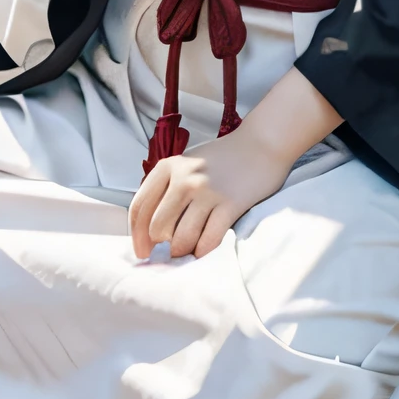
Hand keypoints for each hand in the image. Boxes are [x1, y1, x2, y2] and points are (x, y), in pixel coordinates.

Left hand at [129, 124, 292, 260]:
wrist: (261, 144)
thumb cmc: (221, 158)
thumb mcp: (186, 164)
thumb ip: (167, 188)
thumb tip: (150, 229)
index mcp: (168, 167)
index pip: (140, 207)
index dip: (136, 236)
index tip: (141, 251)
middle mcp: (184, 178)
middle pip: (158, 227)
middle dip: (160, 247)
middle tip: (168, 255)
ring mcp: (207, 191)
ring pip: (182, 238)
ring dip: (182, 252)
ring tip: (187, 252)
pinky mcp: (230, 204)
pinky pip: (209, 240)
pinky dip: (203, 251)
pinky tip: (203, 250)